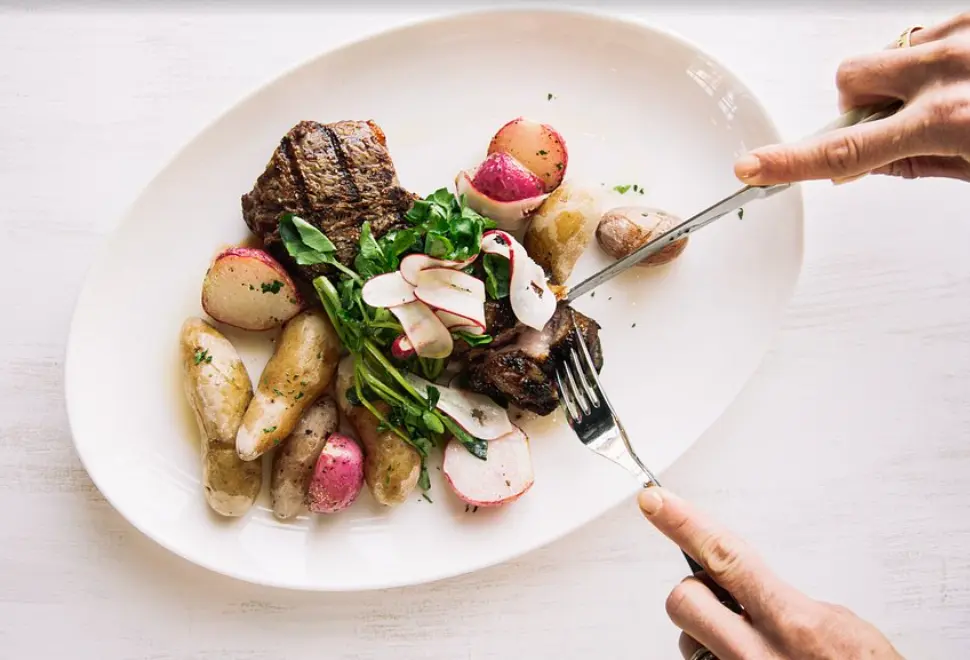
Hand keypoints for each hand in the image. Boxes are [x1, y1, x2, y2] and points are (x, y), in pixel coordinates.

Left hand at [638, 487, 903, 658]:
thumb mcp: (841, 627)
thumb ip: (787, 602)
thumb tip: (752, 591)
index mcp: (793, 623)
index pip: (725, 556)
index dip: (684, 523)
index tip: (654, 499)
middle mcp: (759, 656)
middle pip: (684, 601)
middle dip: (696, 594)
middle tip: (722, 603)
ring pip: (688, 643)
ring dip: (709, 638)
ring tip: (753, 650)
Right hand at [734, 13, 969, 184]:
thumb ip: (916, 162)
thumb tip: (868, 162)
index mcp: (947, 121)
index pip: (845, 151)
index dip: (789, 162)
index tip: (752, 167)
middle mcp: (947, 71)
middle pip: (850, 79)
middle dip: (858, 101)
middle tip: (896, 119)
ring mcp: (960, 38)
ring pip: (886, 52)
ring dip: (899, 77)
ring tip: (945, 94)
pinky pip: (926, 33)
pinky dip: (933, 56)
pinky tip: (964, 73)